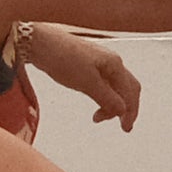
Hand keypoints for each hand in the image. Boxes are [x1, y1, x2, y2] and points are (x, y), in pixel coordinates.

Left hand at [15, 26, 141, 129]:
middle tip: (121, 125)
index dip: (130, 112)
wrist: (40, 43)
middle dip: (126, 108)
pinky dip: (104, 96)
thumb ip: (107, 98)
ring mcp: (100, 62)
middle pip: (128, 88)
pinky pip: (104, 83)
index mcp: (115, 64)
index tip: (125, 128)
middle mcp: (111, 61)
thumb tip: (123, 111)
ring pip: (116, 86)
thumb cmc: (62, 57)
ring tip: (99, 116)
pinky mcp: (88, 65)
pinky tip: (96, 103)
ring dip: (113, 103)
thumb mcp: (87, 83)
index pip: (130, 92)